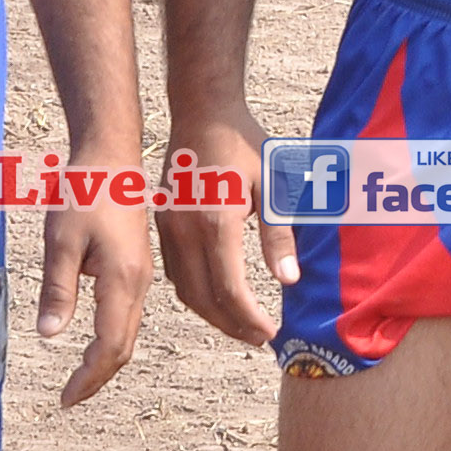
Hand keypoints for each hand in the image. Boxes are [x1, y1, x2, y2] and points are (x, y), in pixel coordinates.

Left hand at [37, 150, 150, 406]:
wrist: (111, 155)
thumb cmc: (84, 191)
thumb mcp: (61, 240)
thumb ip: (58, 288)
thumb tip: (50, 335)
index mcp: (123, 280)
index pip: (109, 346)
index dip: (88, 378)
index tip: (64, 399)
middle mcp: (139, 284)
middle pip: (123, 347)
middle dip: (97, 378)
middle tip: (68, 398)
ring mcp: (141, 276)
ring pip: (127, 333)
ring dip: (105, 361)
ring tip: (78, 379)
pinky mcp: (135, 268)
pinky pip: (126, 316)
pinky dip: (110, 340)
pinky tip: (91, 343)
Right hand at [154, 113, 294, 346]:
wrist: (203, 113)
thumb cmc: (246, 145)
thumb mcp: (273, 185)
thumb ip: (279, 235)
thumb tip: (288, 280)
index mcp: (216, 222)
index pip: (230, 288)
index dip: (250, 318)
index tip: (272, 333)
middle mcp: (185, 231)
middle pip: (203, 298)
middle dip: (232, 325)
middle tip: (260, 338)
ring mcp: (168, 228)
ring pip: (184, 289)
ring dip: (212, 314)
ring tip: (242, 326)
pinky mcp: (162, 224)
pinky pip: (175, 272)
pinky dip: (195, 293)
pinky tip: (216, 298)